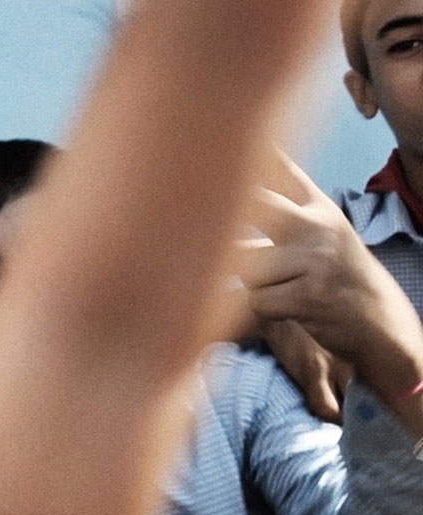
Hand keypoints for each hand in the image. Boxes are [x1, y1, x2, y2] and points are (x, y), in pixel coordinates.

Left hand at [241, 151, 422, 401]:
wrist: (378, 319)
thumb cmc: (334, 274)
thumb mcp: (322, 230)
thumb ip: (285, 206)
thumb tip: (223, 186)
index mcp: (318, 208)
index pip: (282, 172)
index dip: (252, 156)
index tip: (219, 137)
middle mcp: (317, 227)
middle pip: (256, 206)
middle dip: (224, 212)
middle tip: (194, 219)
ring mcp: (315, 261)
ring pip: (247, 265)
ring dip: (247, 281)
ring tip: (271, 287)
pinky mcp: (309, 296)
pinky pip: (256, 300)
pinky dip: (258, 309)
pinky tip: (281, 309)